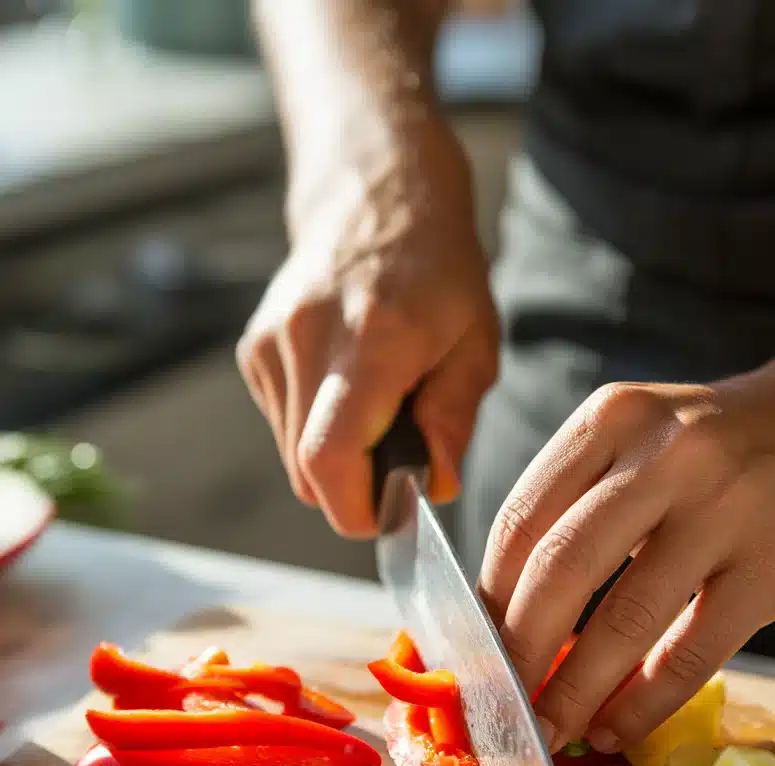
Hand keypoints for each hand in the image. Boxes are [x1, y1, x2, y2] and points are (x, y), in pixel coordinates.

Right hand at [237, 111, 497, 537]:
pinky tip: (348, 388)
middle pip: (307, 471)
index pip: (330, 459)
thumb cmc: (438, 268)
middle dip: (354, 489)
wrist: (373, 195)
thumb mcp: (474, 342)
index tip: (390, 515)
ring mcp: (270, 343)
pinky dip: (317, 428)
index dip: (355, 509)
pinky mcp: (254, 349)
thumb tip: (433, 487)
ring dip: (337, 458)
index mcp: (370, 340)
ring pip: (292, 454)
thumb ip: (453, 420)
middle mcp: (305, 339)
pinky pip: (282, 425)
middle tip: (399, 461)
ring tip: (378, 409)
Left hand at [478, 367, 774, 753]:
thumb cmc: (703, 453)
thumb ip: (568, 511)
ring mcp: (725, 510)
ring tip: (551, 727)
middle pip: (561, 568)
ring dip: (576, 689)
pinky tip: (615, 727)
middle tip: (499, 702)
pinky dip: (643, 702)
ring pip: (626, 620)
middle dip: (518, 650)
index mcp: (610, 420)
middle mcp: (664, 455)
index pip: (521, 520)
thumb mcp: (629, 445)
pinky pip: (691, 653)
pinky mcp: (772, 569)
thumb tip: (501, 622)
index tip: (473, 651)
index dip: (487, 599)